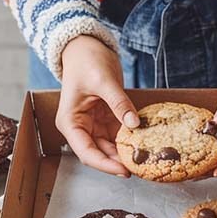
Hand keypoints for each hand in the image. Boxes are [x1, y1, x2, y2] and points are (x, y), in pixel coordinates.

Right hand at [56, 35, 140, 175]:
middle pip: (99, 154)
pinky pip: (119, 135)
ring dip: (127, 153)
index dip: (105, 165)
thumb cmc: (86, 61)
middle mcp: (80, 128)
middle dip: (119, 162)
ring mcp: (93, 125)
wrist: (86, 47)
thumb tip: (135, 124)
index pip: (86, 152)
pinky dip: (131, 140)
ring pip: (111, 147)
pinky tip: (146, 144)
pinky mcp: (106, 120)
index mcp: (70, 122)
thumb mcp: (103, 81)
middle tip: (142, 168)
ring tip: (146, 160)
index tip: (125, 170)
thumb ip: (119, 103)